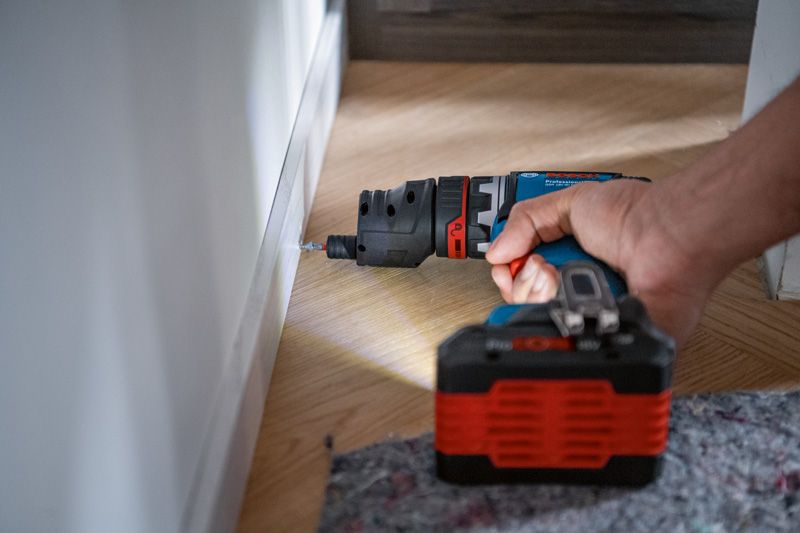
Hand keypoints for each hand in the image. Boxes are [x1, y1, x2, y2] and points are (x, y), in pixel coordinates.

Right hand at [485, 180, 718, 346]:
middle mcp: (577, 289)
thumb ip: (526, 219)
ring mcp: (590, 314)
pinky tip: (574, 298)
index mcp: (568, 261)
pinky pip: (569, 343)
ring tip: (560, 277)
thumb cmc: (635, 215)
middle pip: (523, 304)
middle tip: (542, 266)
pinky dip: (563, 319)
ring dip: (541, 295)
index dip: (508, 274)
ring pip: (539, 324)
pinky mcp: (606, 336)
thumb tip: (495, 252)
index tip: (509, 263)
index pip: (519, 280)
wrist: (668, 235)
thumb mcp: (569, 202)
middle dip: (522, 283)